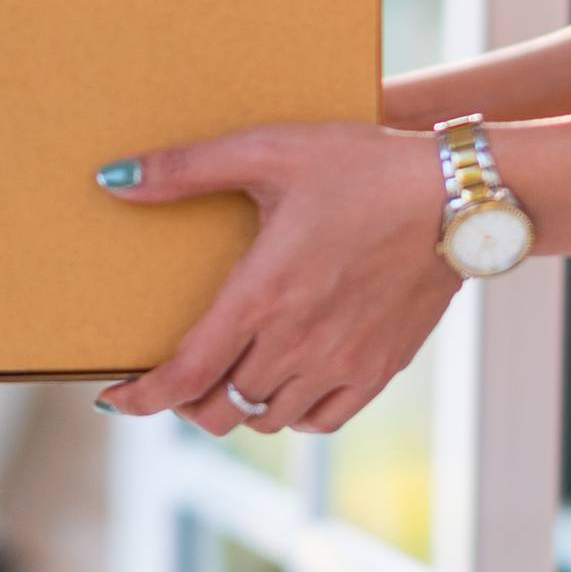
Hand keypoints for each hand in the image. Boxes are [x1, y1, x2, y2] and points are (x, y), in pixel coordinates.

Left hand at [89, 123, 462, 436]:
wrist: (458, 196)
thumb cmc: (360, 165)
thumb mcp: (269, 151)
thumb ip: (186, 168)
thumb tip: (112, 180)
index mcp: (262, 296)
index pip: (185, 374)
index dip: (143, 398)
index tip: (116, 399)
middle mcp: (298, 343)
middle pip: (219, 409)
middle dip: (185, 402)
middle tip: (175, 379)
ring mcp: (342, 363)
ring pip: (267, 420)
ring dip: (237, 407)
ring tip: (227, 377)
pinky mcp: (379, 369)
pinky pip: (322, 420)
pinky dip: (293, 414)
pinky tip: (286, 384)